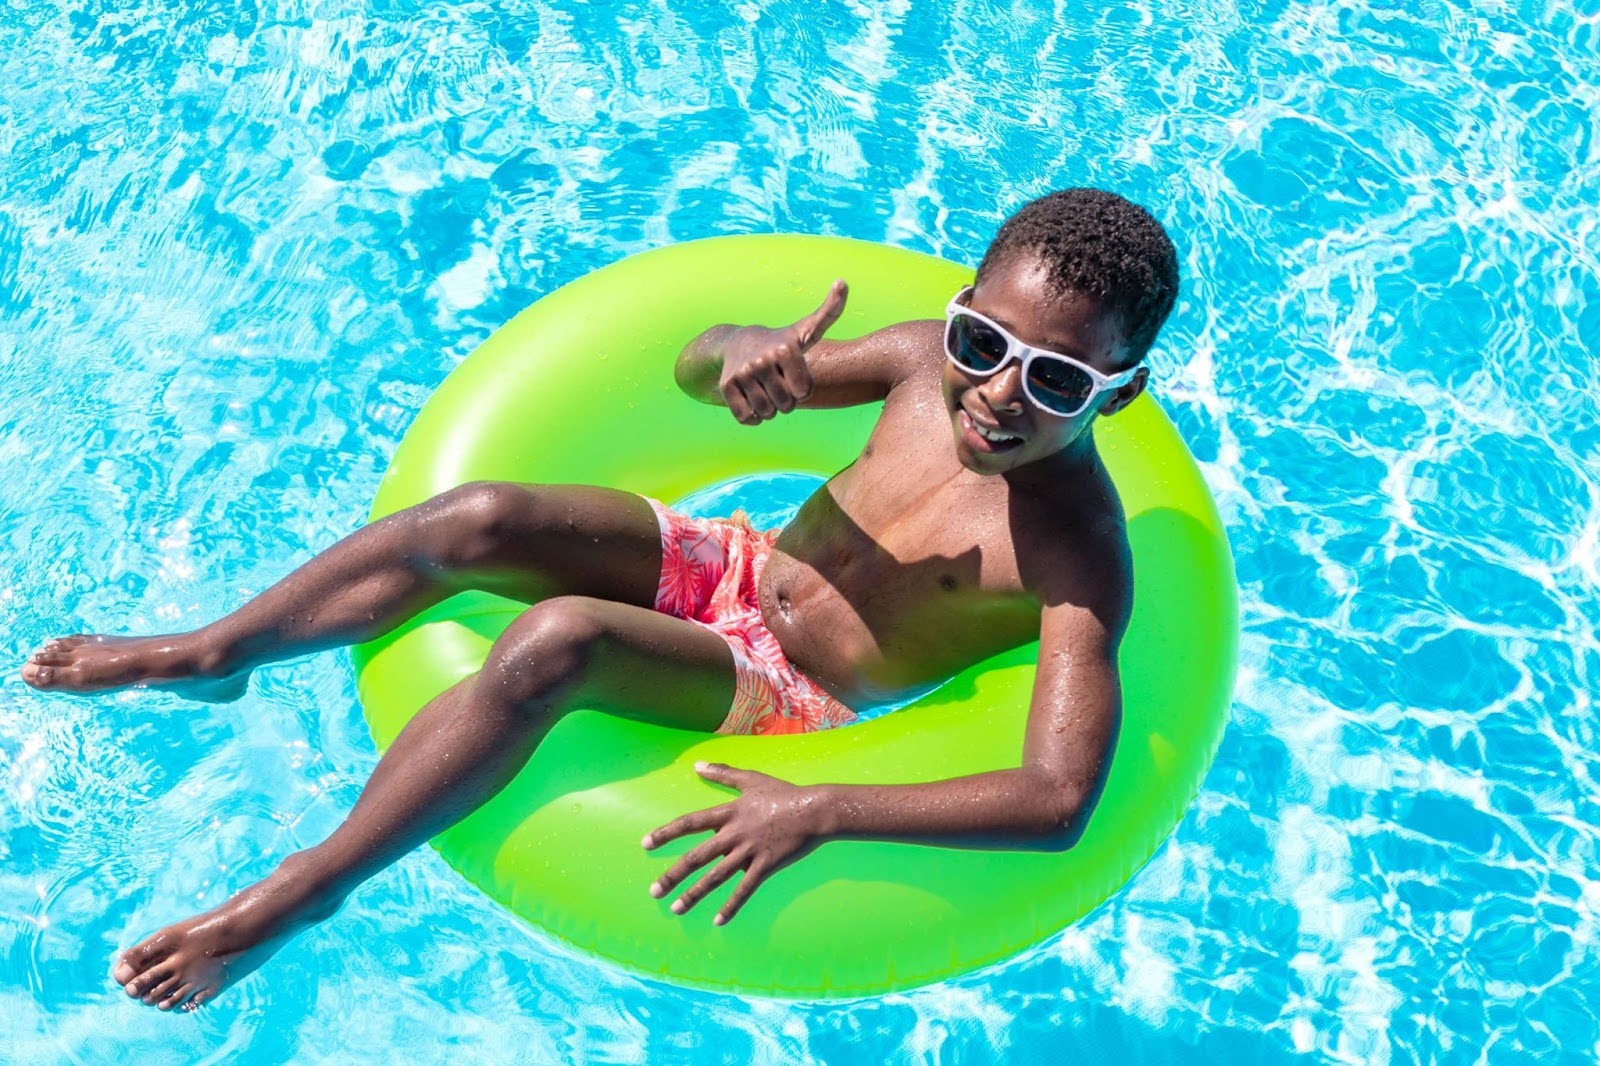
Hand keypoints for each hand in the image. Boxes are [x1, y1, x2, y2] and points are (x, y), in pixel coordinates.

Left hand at [641, 761, 829, 925]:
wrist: (814, 809)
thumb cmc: (783, 793)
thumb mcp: (751, 779)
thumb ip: (723, 773)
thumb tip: (697, 765)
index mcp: (728, 813)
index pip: (690, 824)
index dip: (667, 834)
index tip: (646, 844)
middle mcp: (733, 834)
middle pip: (696, 857)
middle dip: (673, 875)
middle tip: (653, 891)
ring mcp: (749, 852)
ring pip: (715, 877)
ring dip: (694, 894)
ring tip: (675, 909)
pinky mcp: (765, 866)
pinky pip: (744, 890)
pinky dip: (731, 906)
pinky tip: (717, 921)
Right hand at [719, 279, 847, 424]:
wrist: (739, 343)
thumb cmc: (782, 342)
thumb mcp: (807, 329)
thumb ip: (830, 311)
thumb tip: (842, 282)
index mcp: (786, 349)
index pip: (804, 392)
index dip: (802, 388)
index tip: (794, 373)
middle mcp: (762, 360)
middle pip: (787, 405)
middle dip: (786, 400)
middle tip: (778, 382)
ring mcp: (742, 374)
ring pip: (767, 413)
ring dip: (770, 409)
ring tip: (766, 388)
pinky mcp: (726, 386)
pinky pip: (747, 419)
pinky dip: (753, 417)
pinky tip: (752, 399)